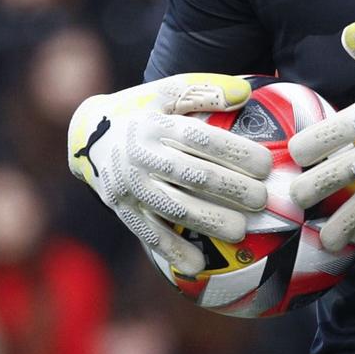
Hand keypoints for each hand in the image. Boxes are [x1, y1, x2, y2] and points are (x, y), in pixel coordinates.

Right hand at [67, 73, 272, 276]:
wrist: (88, 133)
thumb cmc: (141, 110)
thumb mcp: (167, 91)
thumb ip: (206, 90)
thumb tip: (245, 94)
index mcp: (155, 124)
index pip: (201, 139)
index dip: (236, 153)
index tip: (266, 165)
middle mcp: (140, 155)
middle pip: (192, 175)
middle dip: (231, 190)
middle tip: (261, 200)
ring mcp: (129, 185)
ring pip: (174, 208)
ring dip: (209, 221)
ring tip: (240, 231)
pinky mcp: (120, 208)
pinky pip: (148, 233)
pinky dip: (171, 250)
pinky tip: (197, 264)